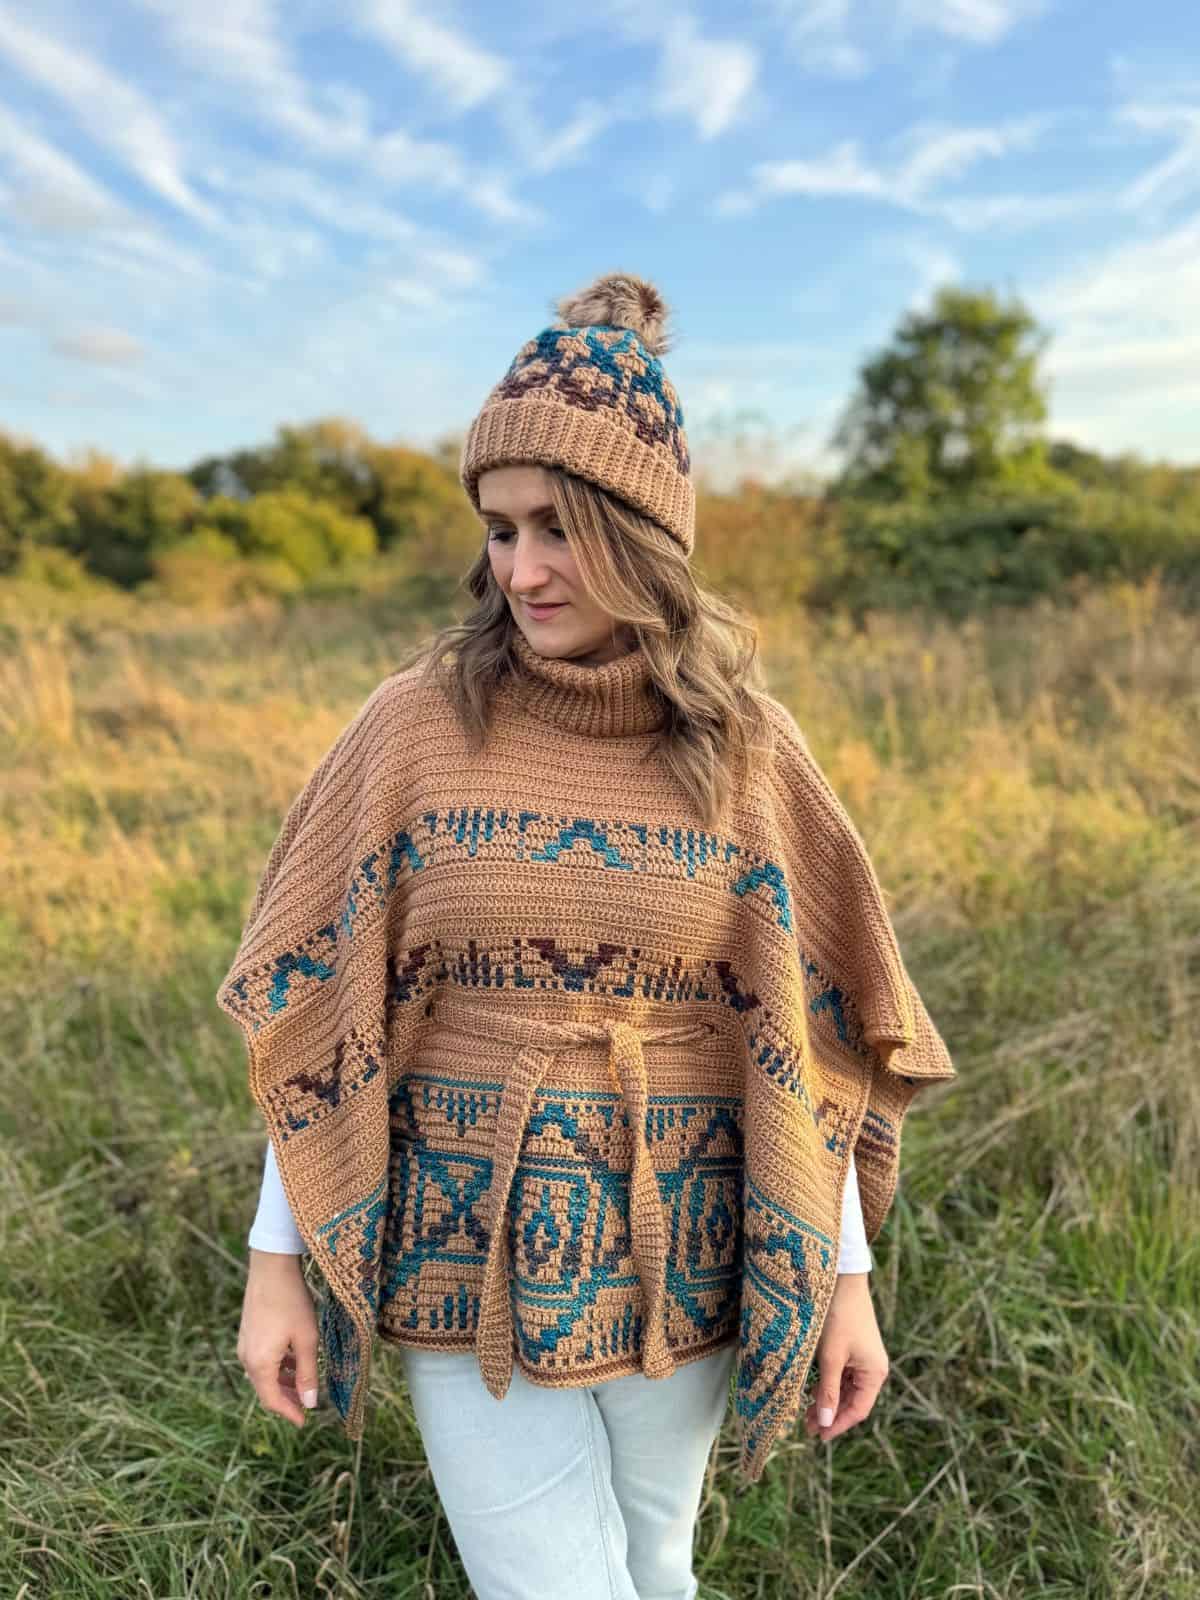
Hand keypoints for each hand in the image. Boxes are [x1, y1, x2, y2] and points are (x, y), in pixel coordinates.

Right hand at [237, 1250, 319, 1427]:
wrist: (271, 1266)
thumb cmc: (292, 1302)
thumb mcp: (306, 1339)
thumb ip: (308, 1374)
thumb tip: (309, 1404)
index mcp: (259, 1364)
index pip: (272, 1401)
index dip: (289, 1413)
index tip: (305, 1422)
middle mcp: (246, 1358)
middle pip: (266, 1389)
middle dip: (287, 1399)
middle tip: (307, 1405)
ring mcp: (245, 1344)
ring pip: (264, 1374)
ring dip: (283, 1382)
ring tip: (304, 1383)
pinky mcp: (248, 1333)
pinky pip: (261, 1360)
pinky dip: (277, 1367)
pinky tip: (294, 1360)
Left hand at [804, 1272, 888, 1442]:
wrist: (842, 1280)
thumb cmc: (837, 1317)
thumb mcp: (830, 1357)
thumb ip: (828, 1391)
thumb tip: (825, 1422)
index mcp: (875, 1373)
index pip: (858, 1410)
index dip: (838, 1425)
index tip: (819, 1436)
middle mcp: (873, 1368)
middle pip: (852, 1400)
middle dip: (830, 1414)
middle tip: (806, 1427)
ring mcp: (863, 1358)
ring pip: (845, 1388)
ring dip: (827, 1400)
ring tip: (805, 1413)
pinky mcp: (853, 1348)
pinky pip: (842, 1374)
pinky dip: (828, 1384)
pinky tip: (812, 1390)